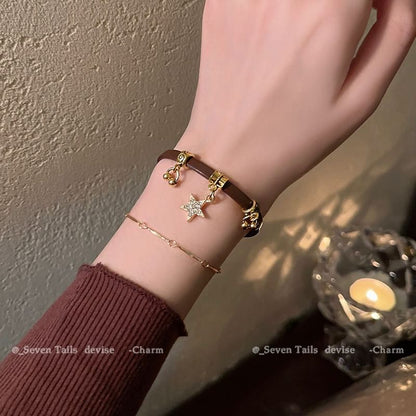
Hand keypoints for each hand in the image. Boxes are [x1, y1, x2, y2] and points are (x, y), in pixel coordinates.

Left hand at [176, 0, 414, 212]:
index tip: (366, 14)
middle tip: (332, 30)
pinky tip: (270, 34)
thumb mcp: (362, 100)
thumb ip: (396, 32)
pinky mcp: (218, 6)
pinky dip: (271, 4)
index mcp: (327, 16)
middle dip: (338, 2)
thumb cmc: (292, 139)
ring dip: (304, 5)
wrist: (230, 157)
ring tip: (297, 40)